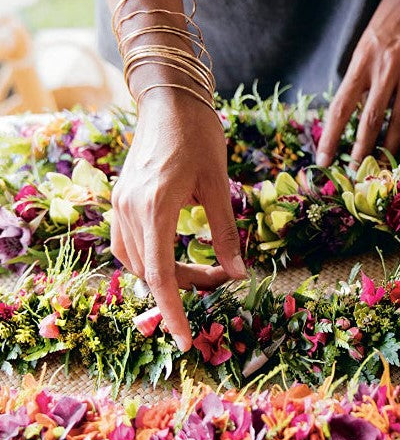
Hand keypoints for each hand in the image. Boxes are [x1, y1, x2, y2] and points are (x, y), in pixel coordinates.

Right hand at [111, 88, 245, 350]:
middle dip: (185, 288)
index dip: (174, 312)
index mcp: (155, 207)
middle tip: (223, 283)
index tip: (186, 342)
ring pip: (137, 262)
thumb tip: (238, 274)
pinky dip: (154, 258)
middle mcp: (129, 210)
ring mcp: (120, 205)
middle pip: (151, 271)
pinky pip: (131, 244)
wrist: (168, 97)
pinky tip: (180, 254)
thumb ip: (226, 232)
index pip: (160, 275)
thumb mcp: (220, 184)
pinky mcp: (121, 199)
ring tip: (206, 272)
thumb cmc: (199, 134)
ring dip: (169, 275)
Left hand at [316, 0, 399, 167]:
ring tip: (384, 166)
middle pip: (369, 118)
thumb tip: (350, 103)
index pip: (341, 106)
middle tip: (354, 171)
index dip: (331, 135)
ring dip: (392, 145)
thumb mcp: (366, 40)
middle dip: (360, 148)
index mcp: (362, 61)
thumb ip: (361, 72)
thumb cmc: (393, 14)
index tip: (323, 158)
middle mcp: (385, 69)